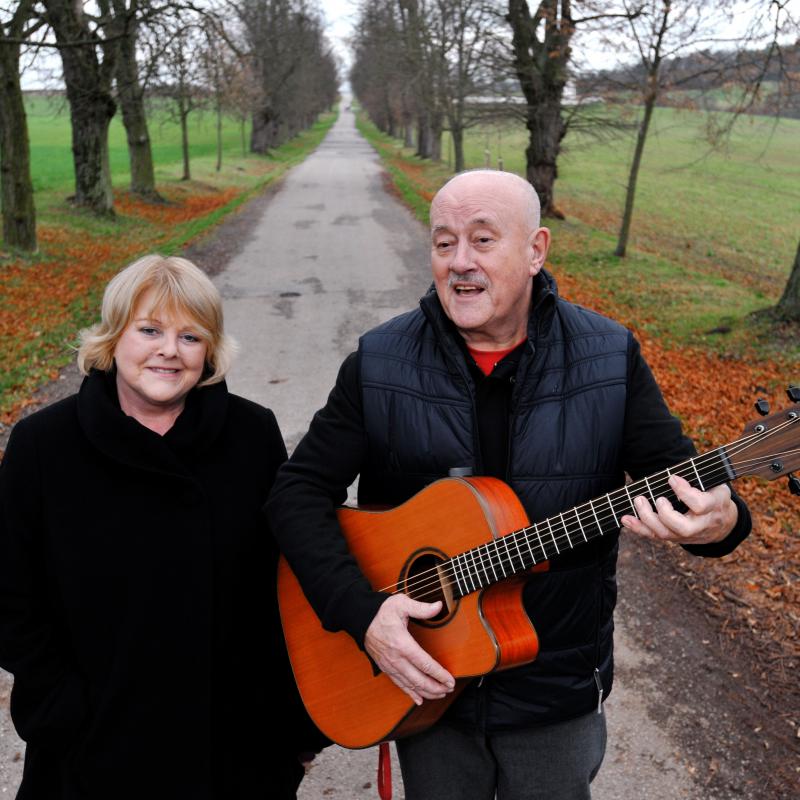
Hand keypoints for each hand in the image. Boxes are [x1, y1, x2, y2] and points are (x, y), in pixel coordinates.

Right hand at [364, 594, 454, 705]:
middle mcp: (395, 658)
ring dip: (426, 692)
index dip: (439, 674)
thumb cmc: (381, 611)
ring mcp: (389, 665)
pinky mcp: (385, 667)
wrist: (360, 618)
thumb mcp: (401, 604)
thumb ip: (421, 608)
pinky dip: (410, 693)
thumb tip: (438, 606)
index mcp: (402, 644)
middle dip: (436, 687)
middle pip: (419, 680)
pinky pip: (399, 684)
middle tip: (449, 689)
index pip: (424, 664)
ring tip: (440, 694)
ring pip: (410, 685)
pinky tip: (419, 699)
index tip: (450, 680)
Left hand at [621, 474, 737, 545]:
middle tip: (657, 498)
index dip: (685, 493)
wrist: (723, 523)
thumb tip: (672, 478)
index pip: (701, 505)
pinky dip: (638, 528)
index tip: (671, 479)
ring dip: (647, 519)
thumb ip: (698, 479)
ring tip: (638, 500)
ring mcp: (688, 535)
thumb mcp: (715, 484)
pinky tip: (626, 518)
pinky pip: (655, 537)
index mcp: (714, 507)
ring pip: (666, 535)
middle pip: (683, 528)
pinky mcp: (675, 538)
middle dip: (665, 514)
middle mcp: (701, 525)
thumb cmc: (714, 496)